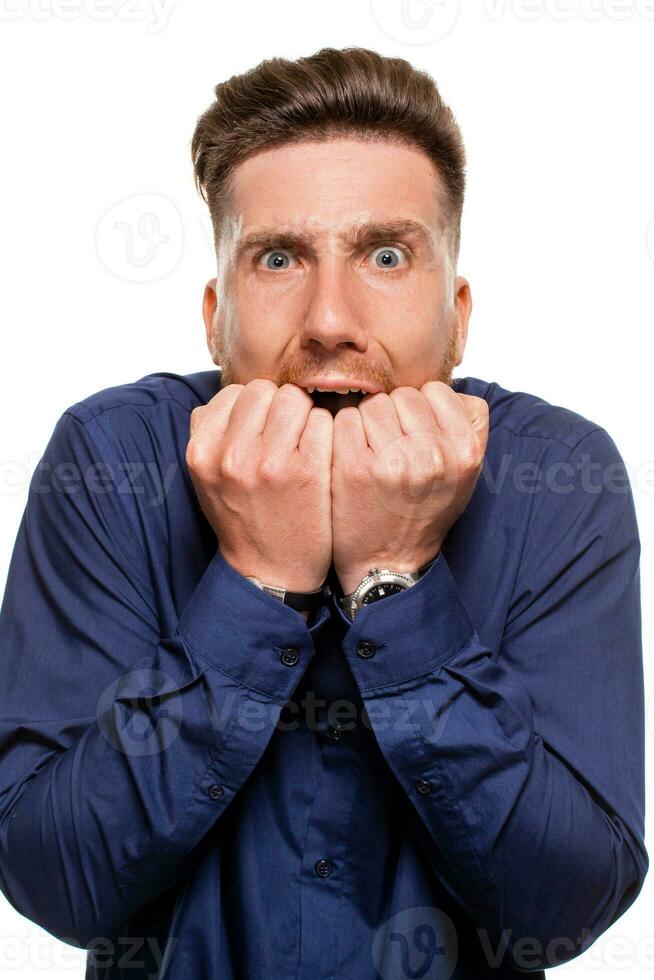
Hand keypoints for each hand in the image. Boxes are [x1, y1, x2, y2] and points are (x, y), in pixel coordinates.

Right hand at [186, 380, 333, 591]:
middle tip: (286, 437)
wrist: (270, 573)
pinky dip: (325, 434)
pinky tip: (320, 457)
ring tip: (302, 445)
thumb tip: (232, 396)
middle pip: (266, 390)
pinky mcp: (309, 471)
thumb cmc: (243, 518)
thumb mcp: (209, 478)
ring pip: (296, 399)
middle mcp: (232, 456)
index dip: (254, 407)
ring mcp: (271, 463)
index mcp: (202, 453)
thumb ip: (212, 434)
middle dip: (279, 407)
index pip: (234, 393)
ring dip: (304, 416)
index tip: (262, 431)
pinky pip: (323, 421)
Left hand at [331, 382, 488, 594]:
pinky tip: (352, 458)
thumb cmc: (424, 514)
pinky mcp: (353, 466)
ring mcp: (392, 460)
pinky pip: (344, 418)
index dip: (423, 408)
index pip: (438, 391)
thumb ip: (463, 428)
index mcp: (465, 452)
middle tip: (392, 448)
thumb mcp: (463, 475)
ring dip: (367, 422)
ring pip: (373, 403)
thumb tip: (441, 389)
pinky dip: (344, 433)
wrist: (387, 563)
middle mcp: (433, 455)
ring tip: (373, 453)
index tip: (416, 432)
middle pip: (404, 395)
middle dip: (395, 415)